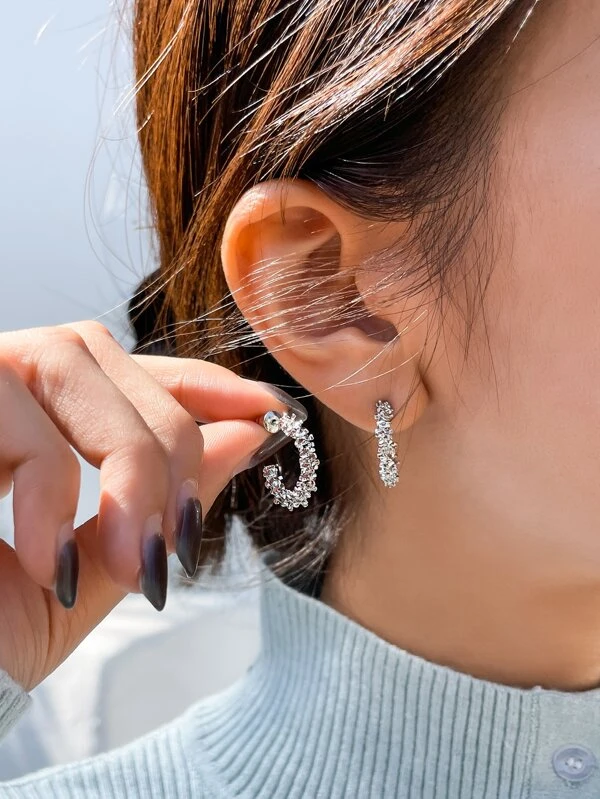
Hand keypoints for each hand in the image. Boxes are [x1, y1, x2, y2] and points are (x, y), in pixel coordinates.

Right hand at [0, 320, 297, 689]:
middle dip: (166, 444)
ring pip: (65, 360)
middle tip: (178, 545)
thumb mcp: (86, 574)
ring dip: (123, 461)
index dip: (198, 380)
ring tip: (131, 559)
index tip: (267, 410)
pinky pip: (1, 408)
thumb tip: (247, 440)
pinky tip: (52, 562)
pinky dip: (48, 486)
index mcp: (24, 417)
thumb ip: (160, 505)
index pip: (122, 370)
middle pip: (102, 355)